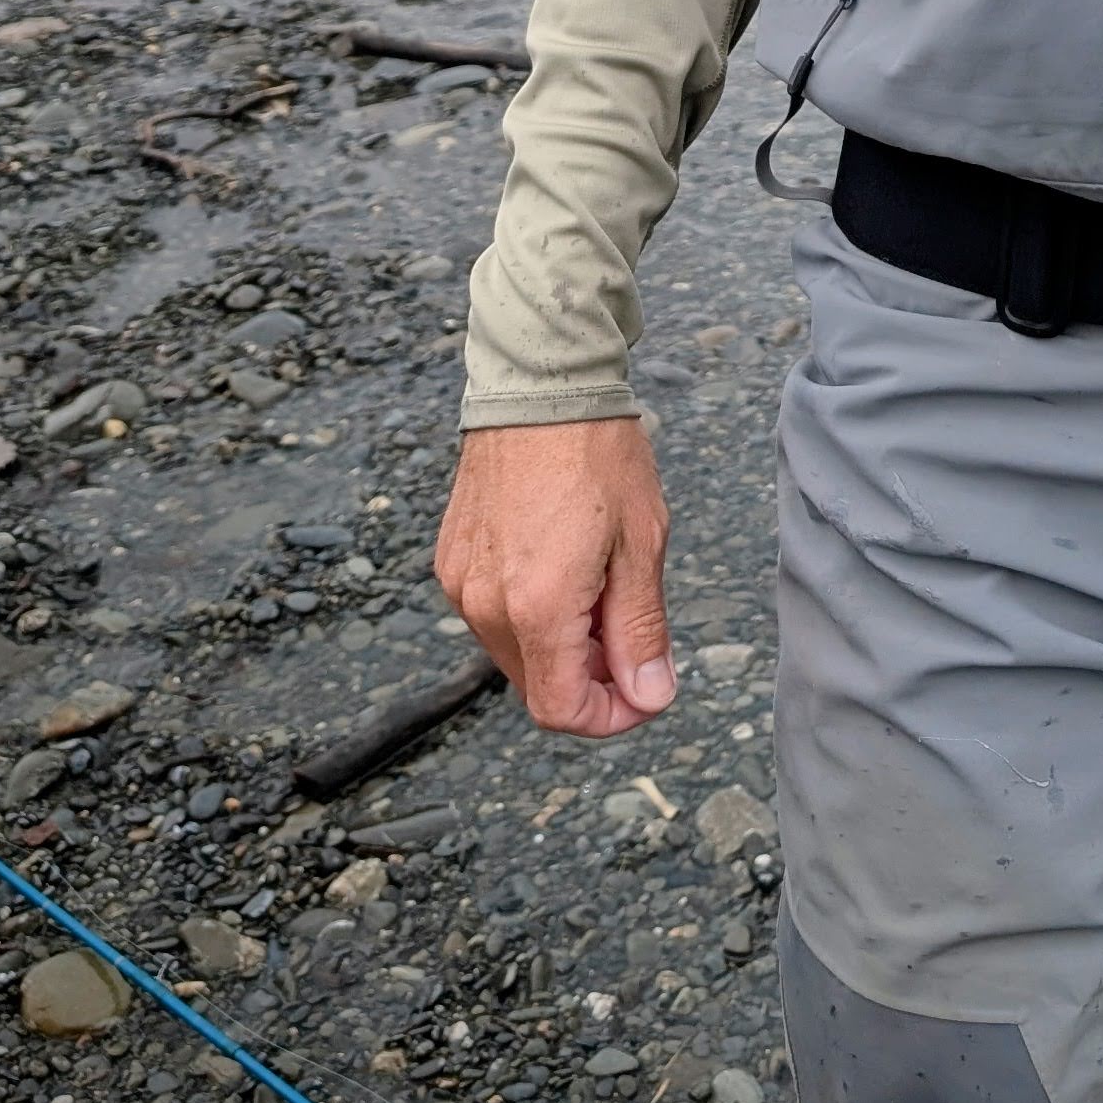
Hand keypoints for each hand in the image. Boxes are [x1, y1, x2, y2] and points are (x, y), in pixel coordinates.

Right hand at [436, 418, 675, 736]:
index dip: (609, 717)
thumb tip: (650, 696)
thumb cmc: (598, 452)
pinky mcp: (452, 560)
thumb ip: (641, 631)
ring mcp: (461, 582)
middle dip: (592, 678)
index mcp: (536, 607)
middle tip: (635, 634)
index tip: (645, 692)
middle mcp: (486, 605)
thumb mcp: (642, 542)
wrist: (541, 386)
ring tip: (604, 588)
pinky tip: (567, 567)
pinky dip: (532, 612)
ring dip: (562, 644)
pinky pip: (493, 613)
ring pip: (516, 652)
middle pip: (538, 686)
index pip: (561, 710)